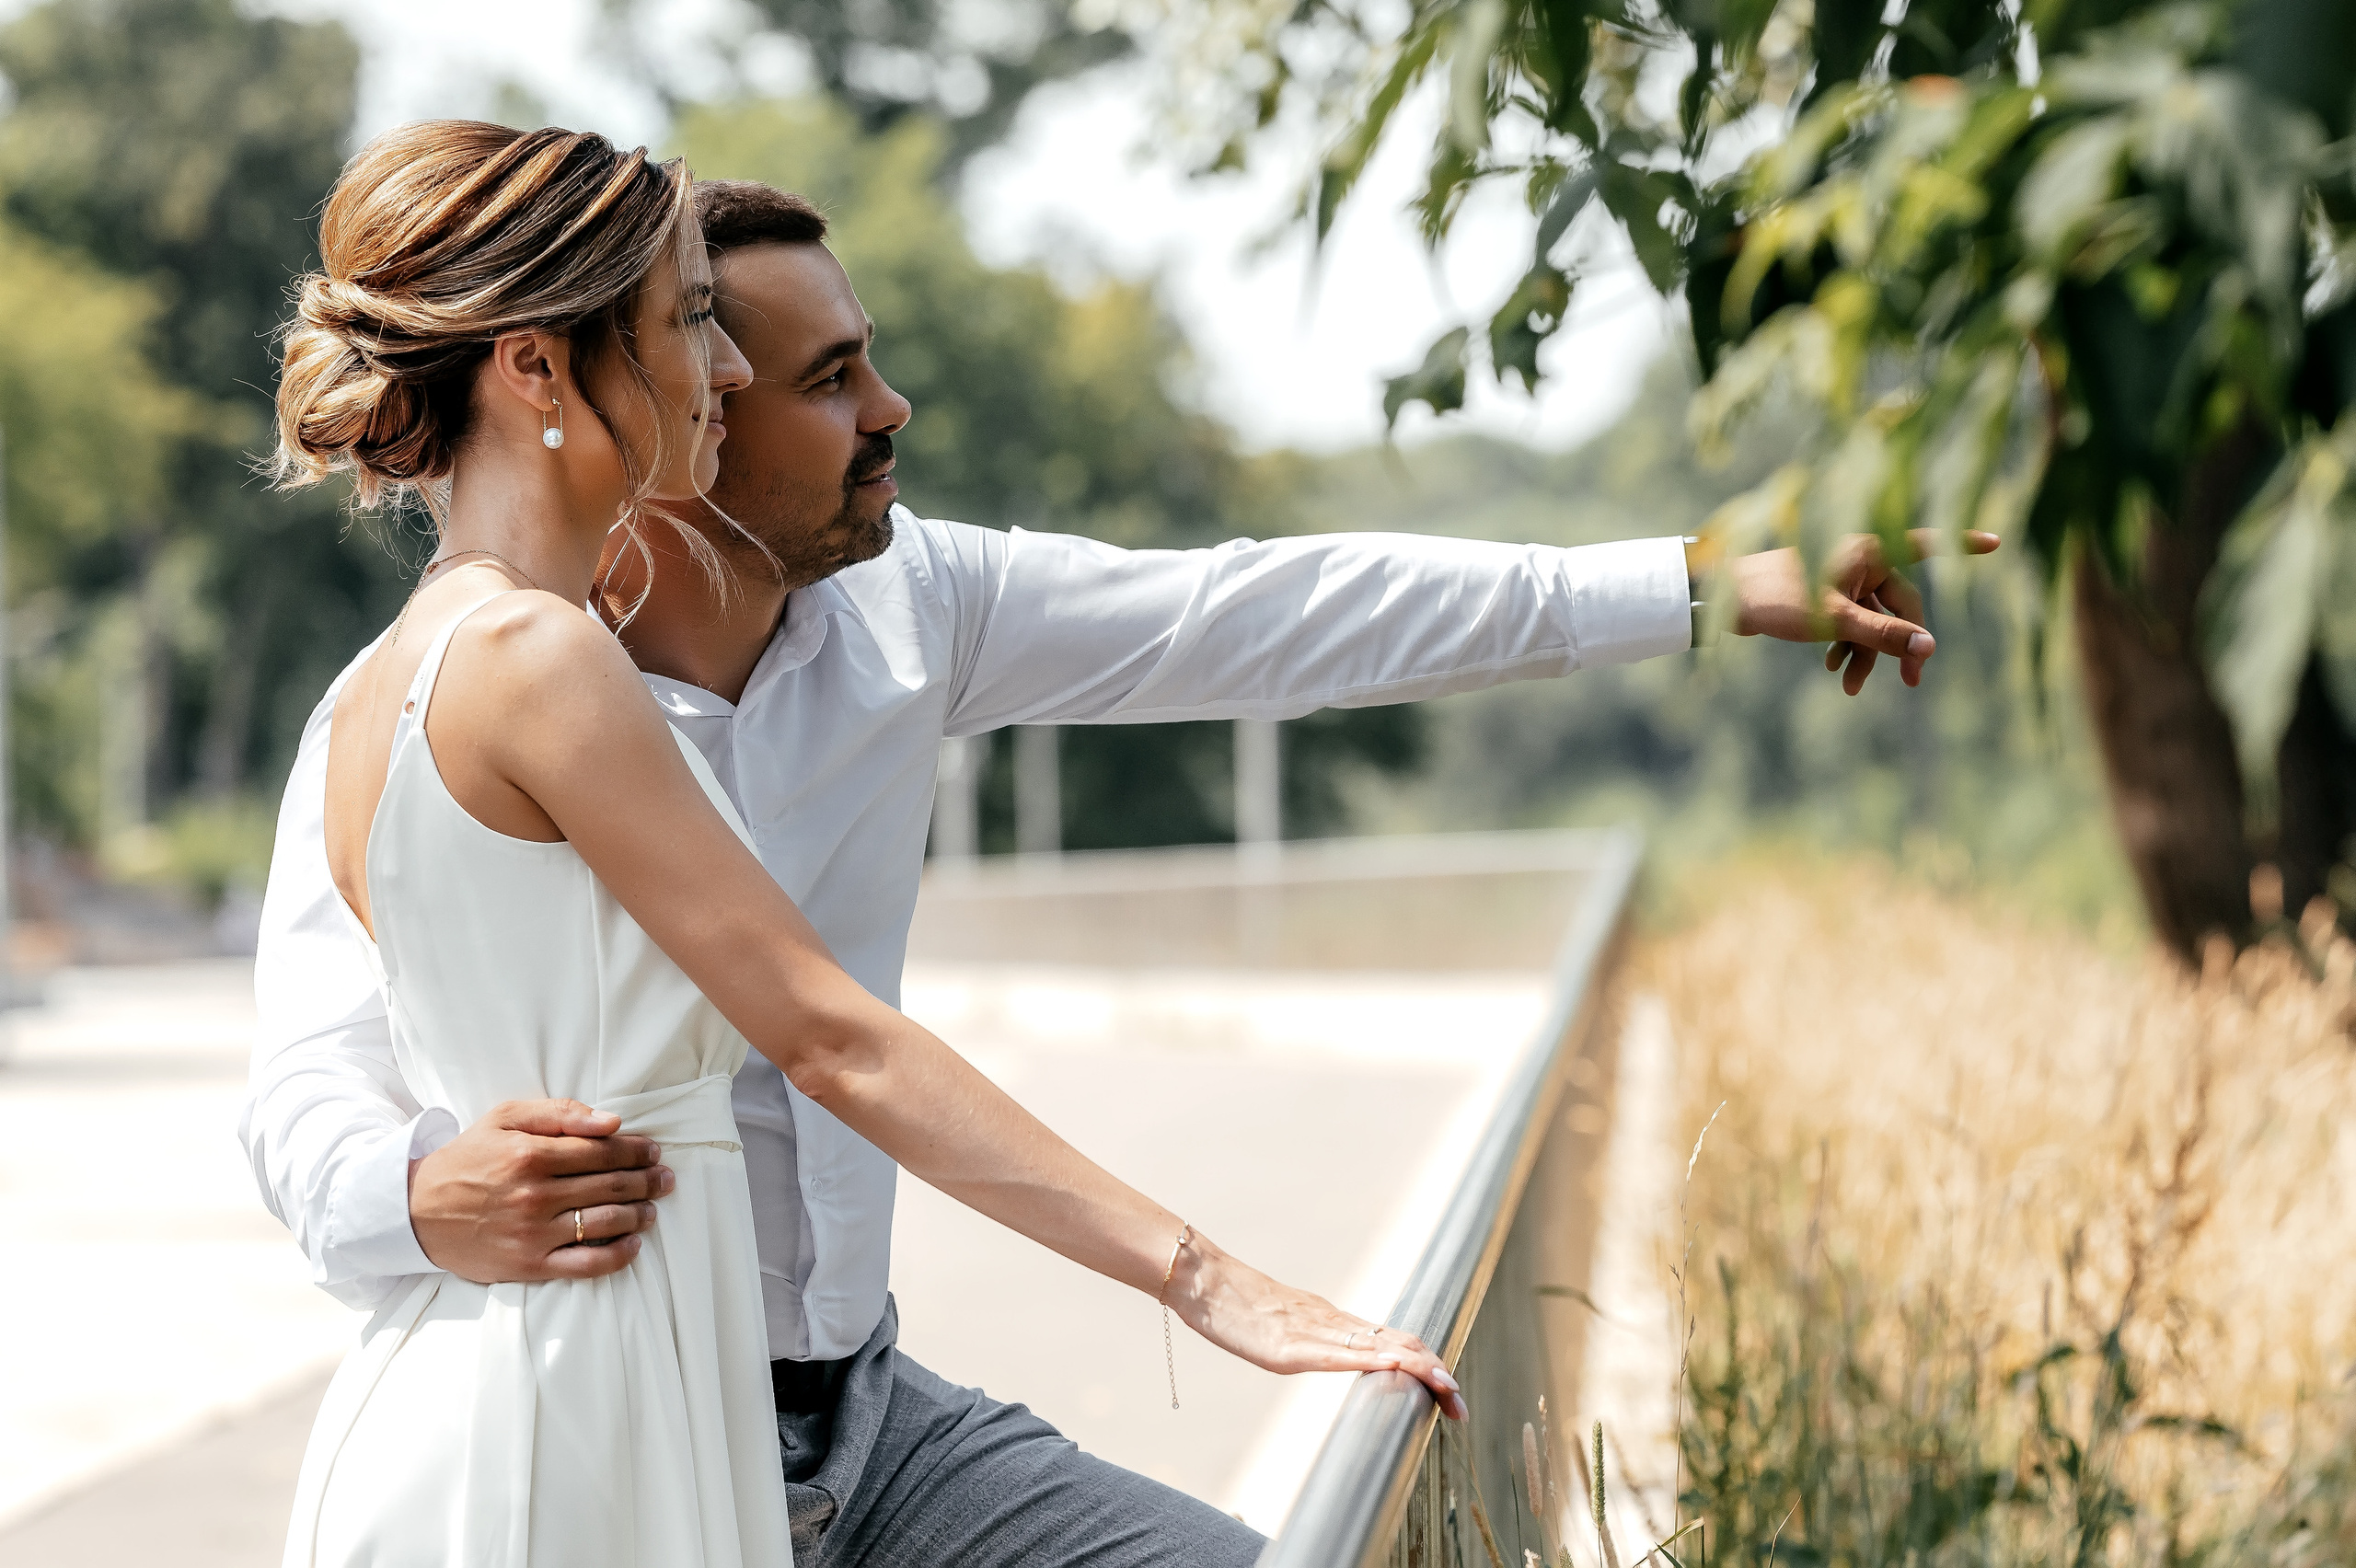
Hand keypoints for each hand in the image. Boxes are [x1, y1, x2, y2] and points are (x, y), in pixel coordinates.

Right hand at [409, 1098, 674, 1282]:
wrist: (418, 1211)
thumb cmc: (468, 1158)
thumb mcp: (505, 1119)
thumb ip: (559, 1113)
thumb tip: (612, 1121)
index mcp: (530, 1155)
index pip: (602, 1150)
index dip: (636, 1150)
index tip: (654, 1151)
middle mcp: (535, 1195)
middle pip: (610, 1186)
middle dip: (646, 1180)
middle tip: (664, 1179)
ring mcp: (533, 1234)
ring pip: (605, 1223)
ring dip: (639, 1215)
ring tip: (653, 1208)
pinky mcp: (529, 1266)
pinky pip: (585, 1265)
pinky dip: (617, 1256)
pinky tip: (633, 1245)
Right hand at [1169, 1233, 1466, 1420]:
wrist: (1203, 1281)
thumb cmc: (1236, 1305)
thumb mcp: (1282, 1327)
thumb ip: (1311, 1340)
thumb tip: (1334, 1356)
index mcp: (1333, 1322)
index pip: (1393, 1340)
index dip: (1427, 1363)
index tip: (1450, 1392)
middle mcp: (1332, 1323)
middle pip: (1398, 1343)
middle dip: (1435, 1373)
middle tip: (1462, 1405)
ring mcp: (1313, 1332)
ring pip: (1378, 1346)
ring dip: (1418, 1367)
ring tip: (1448, 1387)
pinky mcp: (1290, 1347)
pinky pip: (1339, 1353)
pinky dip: (1373, 1358)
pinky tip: (1394, 1365)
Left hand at [1728, 528, 2000, 693]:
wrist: (1722, 598)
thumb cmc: (1777, 597)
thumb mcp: (1835, 621)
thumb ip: (1884, 635)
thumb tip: (1929, 650)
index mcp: (1870, 548)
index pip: (1926, 544)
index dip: (1961, 543)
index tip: (1996, 543)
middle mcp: (1860, 556)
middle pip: (1899, 603)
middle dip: (1896, 644)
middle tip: (1909, 686)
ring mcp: (1841, 575)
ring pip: (1872, 617)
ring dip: (1865, 651)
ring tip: (1847, 687)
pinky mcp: (1823, 591)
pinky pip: (1850, 619)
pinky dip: (1845, 643)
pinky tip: (1830, 668)